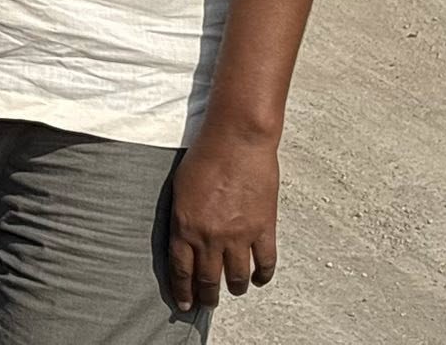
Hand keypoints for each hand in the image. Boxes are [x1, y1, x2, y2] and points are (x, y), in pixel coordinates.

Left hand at [167, 123, 280, 311]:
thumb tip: (185, 238)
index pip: (181, 270)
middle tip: (206, 304)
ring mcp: (239, 235)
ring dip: (234, 288)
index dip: (183, 290)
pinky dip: (263, 275)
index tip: (184, 304)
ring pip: (237, 277)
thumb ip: (182, 217)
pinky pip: (265, 263)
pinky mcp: (263, 229)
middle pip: (208, 278)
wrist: (236, 141)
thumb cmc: (204, 156)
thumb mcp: (180, 188)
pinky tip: (259, 279)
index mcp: (185, 226)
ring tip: (233, 290)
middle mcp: (210, 236)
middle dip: (206, 296)